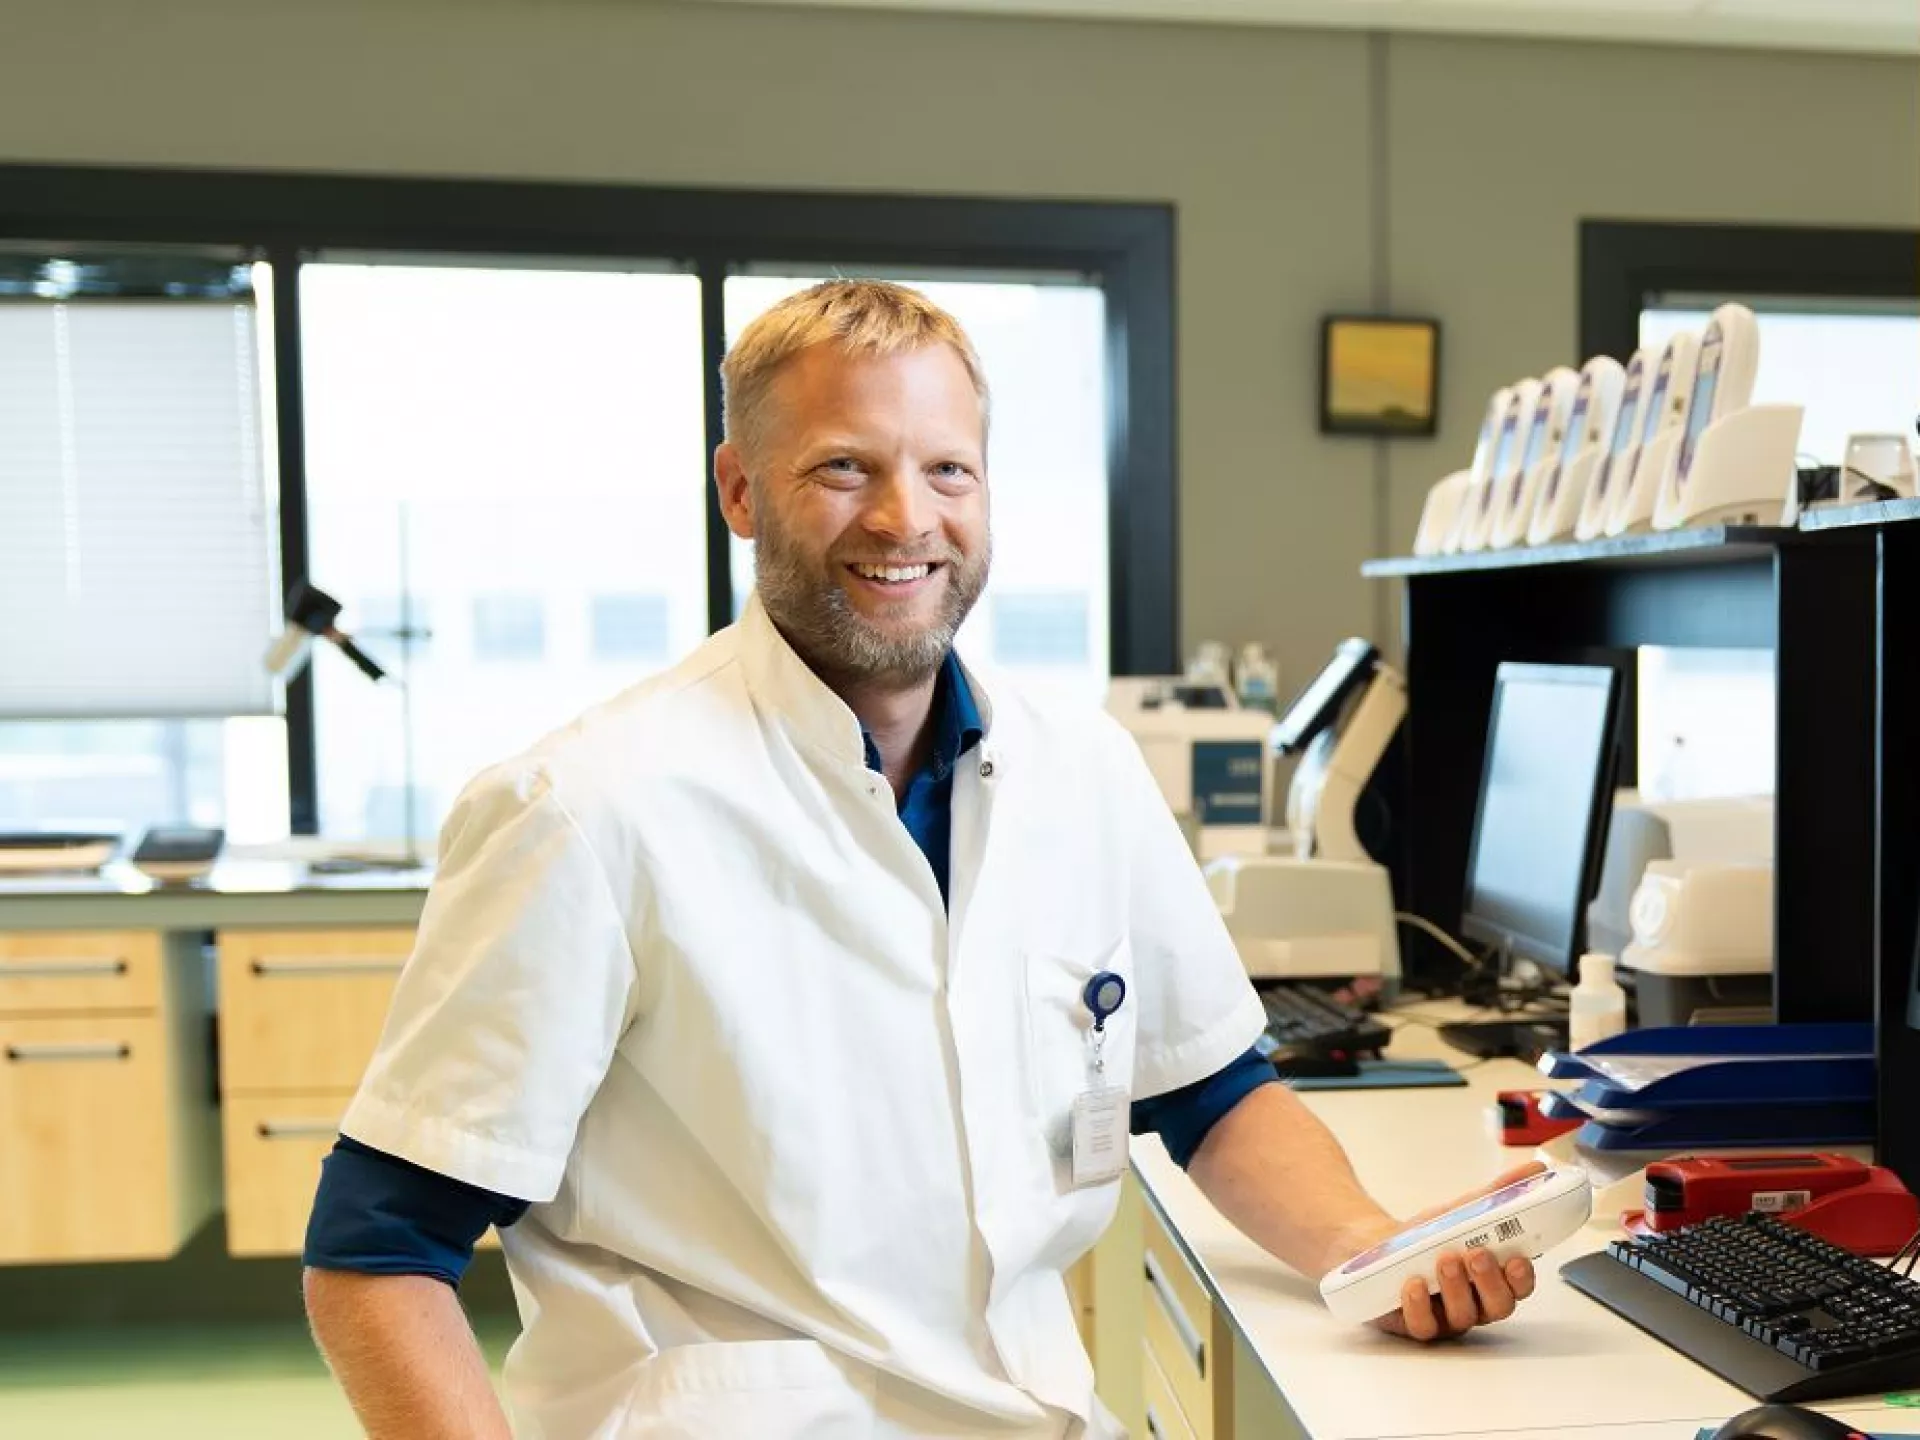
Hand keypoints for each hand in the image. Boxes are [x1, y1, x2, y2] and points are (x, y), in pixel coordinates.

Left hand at [1357, 1162, 1544, 1342]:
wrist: (1377, 1247)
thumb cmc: (1429, 1237)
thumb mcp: (1462, 1212)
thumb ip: (1498, 1193)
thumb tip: (1537, 1169)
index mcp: (1493, 1280)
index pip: (1519, 1287)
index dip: (1523, 1278)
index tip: (1518, 1258)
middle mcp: (1475, 1304)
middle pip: (1497, 1307)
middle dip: (1491, 1282)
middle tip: (1478, 1255)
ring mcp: (1445, 1317)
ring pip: (1462, 1316)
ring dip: (1457, 1287)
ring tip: (1445, 1258)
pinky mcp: (1414, 1323)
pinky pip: (1422, 1325)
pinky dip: (1420, 1305)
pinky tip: (1414, 1283)